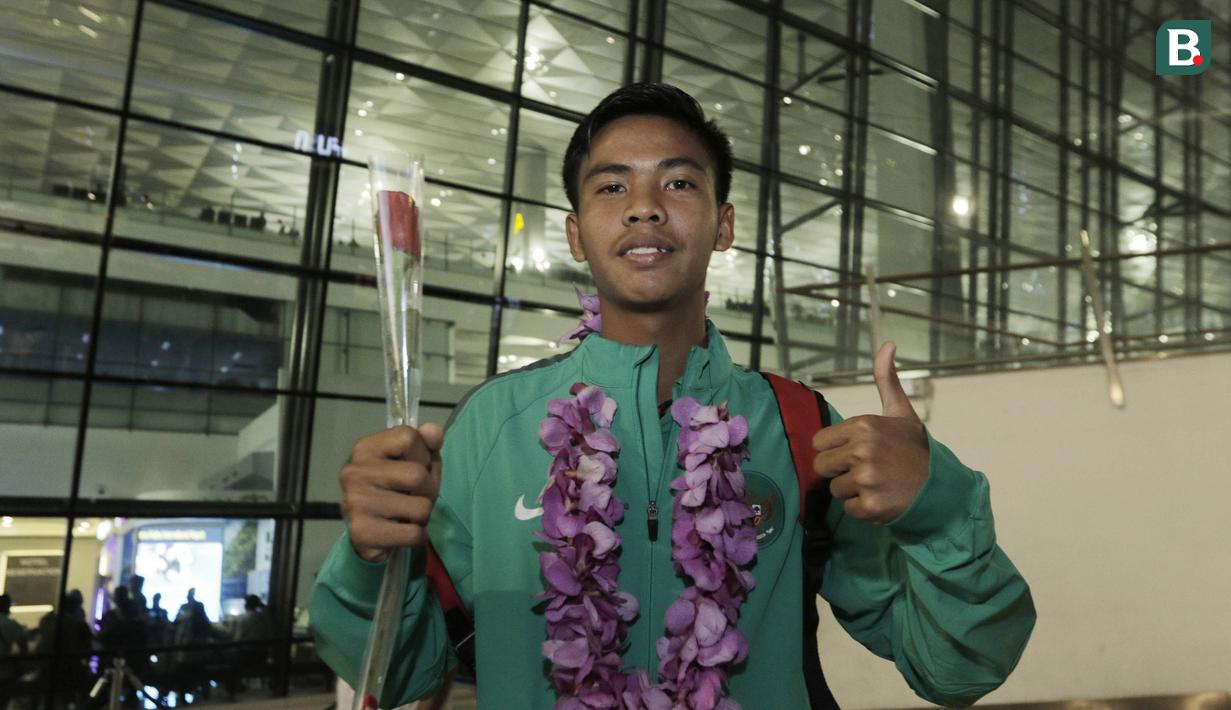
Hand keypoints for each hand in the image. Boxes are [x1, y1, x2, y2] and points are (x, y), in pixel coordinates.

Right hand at [341, 423, 443, 561]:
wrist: (370, 533)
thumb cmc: (396, 491)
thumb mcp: (415, 461)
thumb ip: (426, 444)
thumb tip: (434, 431)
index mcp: (365, 449)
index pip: (409, 438)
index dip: (424, 455)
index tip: (417, 468)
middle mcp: (354, 473)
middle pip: (417, 476)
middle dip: (428, 490)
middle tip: (415, 497)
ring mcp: (355, 503)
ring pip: (420, 508)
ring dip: (423, 516)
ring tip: (407, 515)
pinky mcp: (362, 533)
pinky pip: (413, 534)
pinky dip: (417, 536)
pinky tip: (401, 531)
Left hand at [812, 342, 928, 522]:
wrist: (941, 487)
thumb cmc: (914, 449)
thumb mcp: (900, 412)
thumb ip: (886, 379)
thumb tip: (888, 343)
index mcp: (864, 426)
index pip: (819, 443)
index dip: (835, 449)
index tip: (856, 452)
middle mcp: (863, 450)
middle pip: (821, 467)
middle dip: (839, 472)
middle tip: (866, 470)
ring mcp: (867, 479)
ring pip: (834, 490)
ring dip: (853, 491)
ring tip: (878, 484)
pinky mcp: (871, 505)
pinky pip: (848, 509)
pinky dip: (863, 509)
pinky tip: (883, 499)